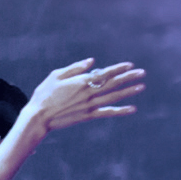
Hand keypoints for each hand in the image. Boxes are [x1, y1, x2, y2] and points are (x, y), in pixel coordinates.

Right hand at [28, 58, 144, 134]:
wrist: (38, 117)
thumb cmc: (44, 94)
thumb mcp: (56, 75)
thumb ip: (75, 68)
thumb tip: (92, 62)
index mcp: (81, 81)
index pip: (105, 73)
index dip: (119, 69)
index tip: (130, 65)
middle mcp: (88, 93)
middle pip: (113, 83)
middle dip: (129, 77)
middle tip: (142, 73)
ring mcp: (89, 106)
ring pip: (113, 97)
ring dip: (129, 91)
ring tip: (141, 87)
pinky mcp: (87, 116)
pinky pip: (108, 113)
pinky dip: (120, 111)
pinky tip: (132, 108)